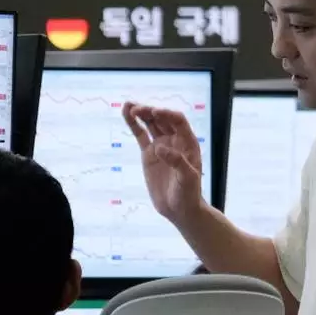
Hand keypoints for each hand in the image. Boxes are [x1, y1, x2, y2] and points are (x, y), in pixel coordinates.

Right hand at [122, 103, 204, 222]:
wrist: (179, 208)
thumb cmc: (189, 193)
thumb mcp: (187, 179)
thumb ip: (177, 162)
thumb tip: (160, 148)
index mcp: (188, 142)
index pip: (178, 121)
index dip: (167, 114)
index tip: (154, 113)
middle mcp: (175, 140)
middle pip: (162, 119)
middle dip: (150, 112)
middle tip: (137, 109)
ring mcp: (161, 145)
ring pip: (151, 124)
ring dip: (141, 113)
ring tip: (129, 106)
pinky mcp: (149, 154)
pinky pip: (141, 135)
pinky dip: (134, 125)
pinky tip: (126, 114)